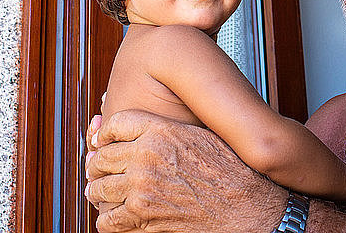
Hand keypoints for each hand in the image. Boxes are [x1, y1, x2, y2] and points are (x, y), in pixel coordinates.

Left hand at [85, 110, 287, 232]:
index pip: (116, 124)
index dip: (105, 134)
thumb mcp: (201, 136)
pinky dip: (109, 221)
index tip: (103, 141)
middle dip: (98, 166)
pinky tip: (117, 217)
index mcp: (160, 130)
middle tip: (99, 173)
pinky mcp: (142, 216)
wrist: (247, 207)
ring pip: (98, 189)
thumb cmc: (231, 171)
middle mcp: (146, 155)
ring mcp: (141, 186)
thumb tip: (142, 130)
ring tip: (103, 194)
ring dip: (99, 193)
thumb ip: (168, 129)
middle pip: (102, 157)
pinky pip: (108, 220)